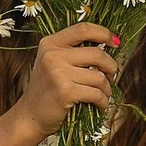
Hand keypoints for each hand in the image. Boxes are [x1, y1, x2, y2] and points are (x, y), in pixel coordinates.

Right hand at [15, 23, 119, 138]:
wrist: (30, 116)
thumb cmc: (49, 90)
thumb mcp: (54, 62)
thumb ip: (75, 51)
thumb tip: (111, 42)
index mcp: (50, 43)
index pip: (83, 29)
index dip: (104, 33)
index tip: (115, 43)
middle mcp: (52, 55)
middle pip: (97, 54)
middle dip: (111, 67)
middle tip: (111, 76)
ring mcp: (58, 73)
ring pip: (100, 77)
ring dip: (107, 89)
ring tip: (102, 95)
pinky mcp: (65, 91)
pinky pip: (96, 94)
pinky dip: (103, 102)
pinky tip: (99, 106)